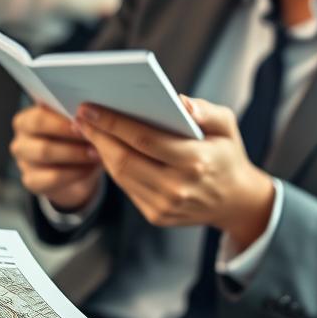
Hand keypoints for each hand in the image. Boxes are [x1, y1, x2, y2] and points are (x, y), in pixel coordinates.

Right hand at [10, 104, 102, 211]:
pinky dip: (74, 173)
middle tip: (92, 140)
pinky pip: (52, 178)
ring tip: (96, 153)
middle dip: (69, 141)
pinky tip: (88, 169)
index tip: (82, 123)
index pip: (38, 118)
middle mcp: (21, 141)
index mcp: (26, 120)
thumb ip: (75, 118)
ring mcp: (24, 164)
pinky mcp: (31, 181)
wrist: (76, 170)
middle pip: (41, 141)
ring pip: (46, 157)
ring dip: (74, 155)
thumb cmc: (74, 140)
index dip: (61, 122)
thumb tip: (88, 112)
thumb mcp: (75, 126)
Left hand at [75, 96, 274, 252]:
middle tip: (80, 115)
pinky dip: (113, 166)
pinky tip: (105, 149)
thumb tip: (180, 102)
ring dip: (101, 151)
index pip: (145, 139)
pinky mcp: (156, 215)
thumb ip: (206, 111)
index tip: (90, 108)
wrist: (236, 201)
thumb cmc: (227, 155)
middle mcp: (178, 187)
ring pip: (121, 175)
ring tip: (88, 130)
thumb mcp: (227, 126)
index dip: (113, 123)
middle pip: (125, 159)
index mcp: (196, 161)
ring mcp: (166, 205)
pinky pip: (127, 187)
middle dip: (98, 136)